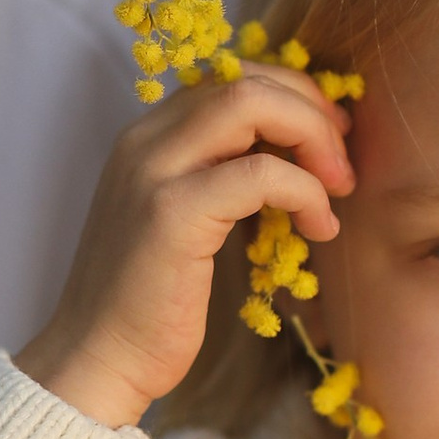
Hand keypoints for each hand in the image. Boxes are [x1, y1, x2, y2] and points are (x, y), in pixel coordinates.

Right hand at [16, 66, 352, 429]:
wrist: (96, 361)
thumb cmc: (148, 304)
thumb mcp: (185, 222)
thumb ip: (221, 177)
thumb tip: (295, 154)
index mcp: (147, 137)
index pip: (229, 77)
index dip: (290, 95)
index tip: (329, 139)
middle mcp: (144, 140)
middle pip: (245, 80)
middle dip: (310, 109)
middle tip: (342, 162)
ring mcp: (154, 172)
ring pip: (251, 105)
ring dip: (313, 138)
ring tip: (339, 188)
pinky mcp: (173, 214)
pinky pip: (261, 174)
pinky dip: (305, 191)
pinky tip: (319, 226)